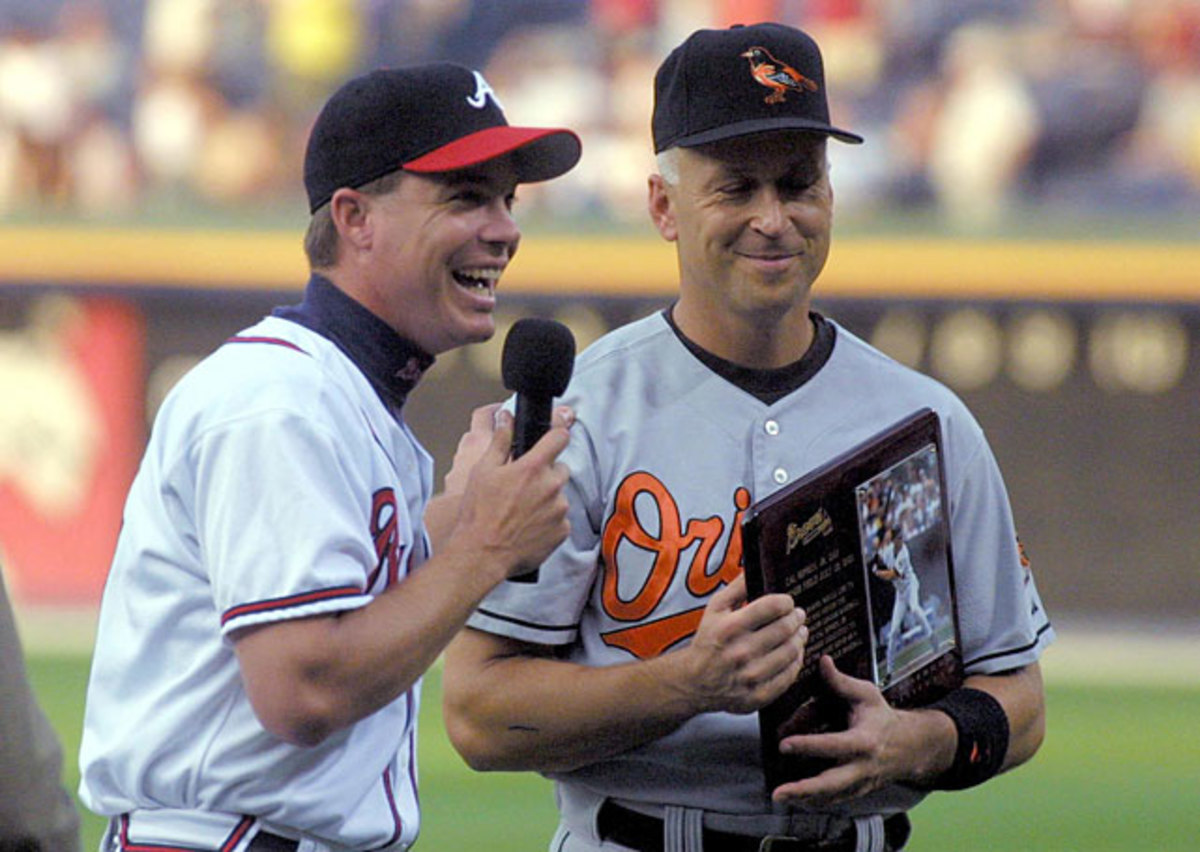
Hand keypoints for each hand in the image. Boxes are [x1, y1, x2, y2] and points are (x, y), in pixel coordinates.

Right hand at [448, 405, 573, 580]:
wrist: (482, 554)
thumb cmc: (479, 514)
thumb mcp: (483, 471)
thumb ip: (500, 441)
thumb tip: (506, 418)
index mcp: (533, 467)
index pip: (559, 437)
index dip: (558, 431)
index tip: (558, 430)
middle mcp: (551, 486)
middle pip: (559, 469)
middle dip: (545, 473)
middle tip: (522, 486)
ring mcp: (559, 510)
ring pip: (559, 495)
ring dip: (546, 498)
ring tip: (521, 511)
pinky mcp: (562, 531)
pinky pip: (560, 519)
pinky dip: (548, 520)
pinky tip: (528, 526)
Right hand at [672, 574, 806, 714]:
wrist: (695, 682)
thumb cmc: (708, 641)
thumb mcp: (715, 609)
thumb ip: (736, 588)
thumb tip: (755, 567)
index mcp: (730, 628)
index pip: (772, 607)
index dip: (786, 602)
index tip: (787, 602)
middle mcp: (741, 652)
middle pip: (785, 628)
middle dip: (796, 618)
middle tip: (798, 615)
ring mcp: (750, 676)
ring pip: (791, 652)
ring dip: (799, 638)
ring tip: (799, 632)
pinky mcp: (758, 695)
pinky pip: (789, 676)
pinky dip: (796, 661)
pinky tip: (794, 653)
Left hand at [771, 655, 945, 804]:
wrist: (910, 748)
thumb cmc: (882, 717)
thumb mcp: (867, 695)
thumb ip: (841, 682)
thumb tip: (822, 661)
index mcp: (864, 741)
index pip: (834, 745)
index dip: (809, 746)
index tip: (784, 744)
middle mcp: (862, 767)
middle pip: (833, 784)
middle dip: (805, 790)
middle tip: (778, 793)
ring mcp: (859, 784)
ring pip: (831, 797)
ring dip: (804, 799)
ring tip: (779, 797)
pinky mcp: (856, 792)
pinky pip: (834, 800)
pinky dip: (813, 802)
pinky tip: (794, 800)